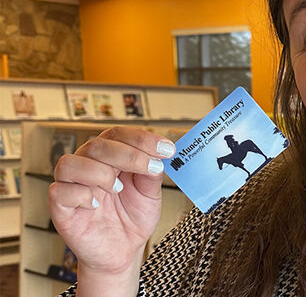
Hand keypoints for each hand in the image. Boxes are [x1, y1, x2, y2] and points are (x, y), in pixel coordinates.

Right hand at [48, 127, 175, 275]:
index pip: (118, 134)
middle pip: (97, 145)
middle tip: (151, 167)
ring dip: (100, 172)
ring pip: (70, 163)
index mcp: (110, 156)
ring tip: (118, 189)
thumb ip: (152, 173)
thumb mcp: (150, 193)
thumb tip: (159, 155)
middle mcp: (89, 165)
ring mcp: (72, 185)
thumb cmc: (133, 217)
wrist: (123, 250)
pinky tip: (96, 204)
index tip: (166, 149)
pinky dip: (80, 195)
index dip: (142, 138)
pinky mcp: (60, 207)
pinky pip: (59, 191)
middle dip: (128, 154)